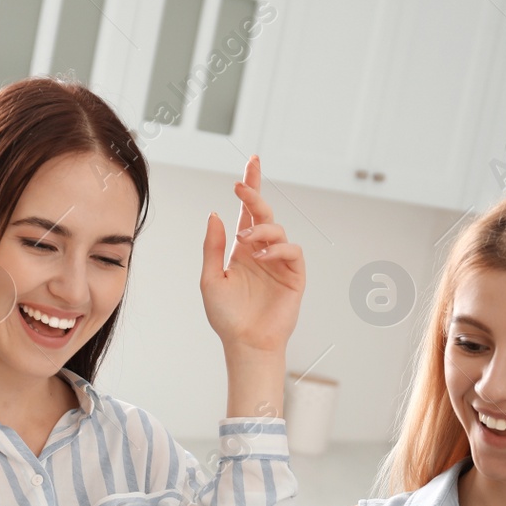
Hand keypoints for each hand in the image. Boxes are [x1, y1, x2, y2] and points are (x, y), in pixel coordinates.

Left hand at [200, 156, 303, 357]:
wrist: (245, 343)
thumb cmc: (226, 316)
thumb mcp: (211, 278)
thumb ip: (213, 247)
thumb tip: (215, 214)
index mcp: (242, 250)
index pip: (248, 212)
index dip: (251, 187)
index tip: (252, 162)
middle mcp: (262, 252)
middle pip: (264, 214)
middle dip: (254, 196)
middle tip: (240, 187)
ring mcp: (279, 262)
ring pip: (277, 230)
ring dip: (261, 229)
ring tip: (245, 241)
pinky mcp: (294, 275)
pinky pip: (292, 250)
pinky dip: (277, 249)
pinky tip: (261, 256)